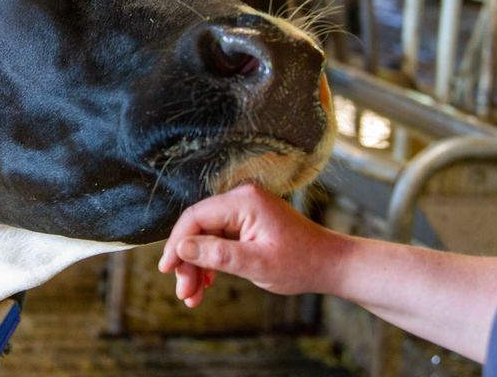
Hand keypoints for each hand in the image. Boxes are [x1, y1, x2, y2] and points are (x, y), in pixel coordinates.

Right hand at [157, 184, 346, 306]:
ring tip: (192, 296)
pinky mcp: (246, 223)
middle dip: (187, 261)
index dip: (177, 243)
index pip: (196, 217)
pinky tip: (206, 284)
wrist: (330, 265)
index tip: (166, 269)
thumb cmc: (301, 263)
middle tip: (184, 292)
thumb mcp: (257, 264)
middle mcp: (241, 200)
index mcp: (244, 201)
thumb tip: (182, 249)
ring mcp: (244, 211)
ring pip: (206, 237)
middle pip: (198, 228)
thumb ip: (217, 255)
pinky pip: (219, 240)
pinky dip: (210, 262)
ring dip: (197, 266)